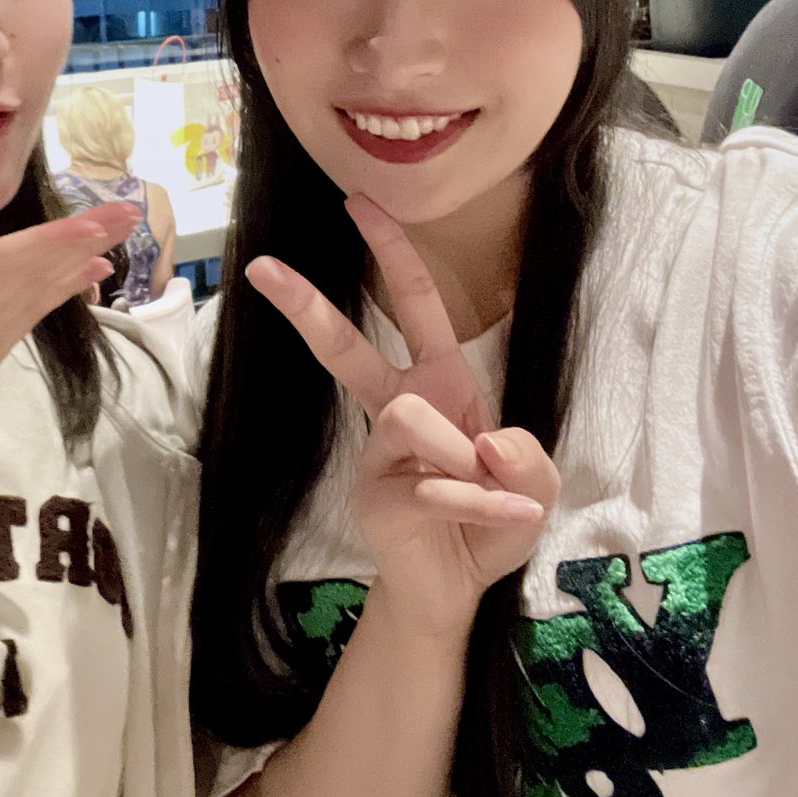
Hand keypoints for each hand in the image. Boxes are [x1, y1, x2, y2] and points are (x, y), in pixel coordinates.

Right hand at [246, 195, 558, 639]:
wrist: (457, 593)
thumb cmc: (491, 522)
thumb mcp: (535, 484)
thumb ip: (528, 457)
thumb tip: (485, 441)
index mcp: (439, 384)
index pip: (412, 305)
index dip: (391, 252)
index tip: (359, 203)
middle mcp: (400, 408)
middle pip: (347, 346)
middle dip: (306, 305)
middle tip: (262, 269)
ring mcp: (378, 454)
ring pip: (413, 418)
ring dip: (464, 457)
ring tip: (496, 496)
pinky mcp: (376, 498)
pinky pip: (435, 484)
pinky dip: (481, 503)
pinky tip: (507, 518)